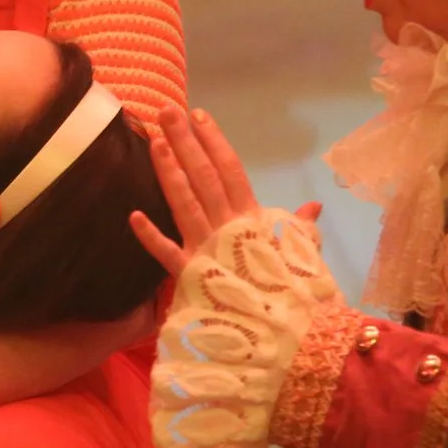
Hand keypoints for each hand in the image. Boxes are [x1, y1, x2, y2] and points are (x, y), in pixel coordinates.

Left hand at [129, 106, 319, 275]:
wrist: (289, 335)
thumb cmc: (294, 293)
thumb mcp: (302, 255)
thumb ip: (300, 228)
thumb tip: (314, 206)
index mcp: (254, 218)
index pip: (232, 170)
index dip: (214, 141)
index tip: (199, 115)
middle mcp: (228, 226)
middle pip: (204, 177)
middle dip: (185, 143)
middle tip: (165, 112)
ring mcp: (208, 248)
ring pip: (184, 203)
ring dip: (168, 172)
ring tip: (154, 142)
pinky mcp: (192, 275)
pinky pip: (168, 254)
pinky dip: (150, 236)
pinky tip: (132, 215)